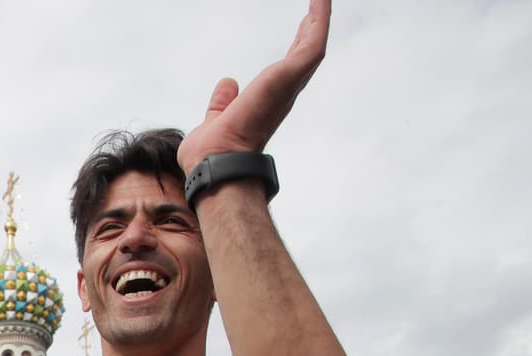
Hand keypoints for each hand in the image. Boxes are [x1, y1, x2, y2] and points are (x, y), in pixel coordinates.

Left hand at [178, 0, 329, 172]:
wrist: (215, 164)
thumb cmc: (211, 155)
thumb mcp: (214, 122)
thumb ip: (221, 104)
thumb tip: (227, 84)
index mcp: (266, 103)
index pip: (287, 69)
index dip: (296, 46)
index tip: (302, 26)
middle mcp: (282, 95)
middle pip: (304, 55)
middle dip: (312, 27)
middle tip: (318, 4)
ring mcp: (287, 86)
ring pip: (313, 45)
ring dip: (319, 19)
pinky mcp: (287, 77)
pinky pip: (313, 43)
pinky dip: (320, 19)